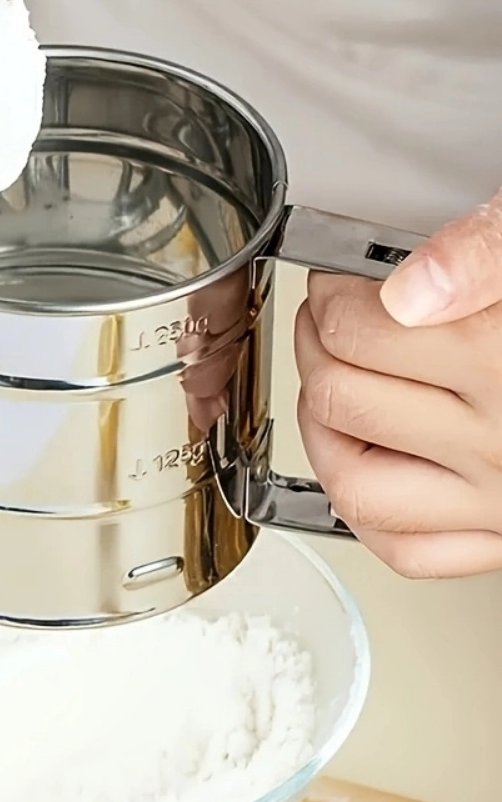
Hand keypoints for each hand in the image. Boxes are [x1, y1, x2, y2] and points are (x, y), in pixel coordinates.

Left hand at [295, 189, 501, 577]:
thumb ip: (490, 252)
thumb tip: (410, 292)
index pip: (365, 329)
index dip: (333, 295)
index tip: (340, 282)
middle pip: (346, 397)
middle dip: (316, 347)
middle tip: (327, 322)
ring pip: (356, 482)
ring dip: (322, 429)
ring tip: (330, 385)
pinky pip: (407, 548)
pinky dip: (365, 511)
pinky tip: (365, 463)